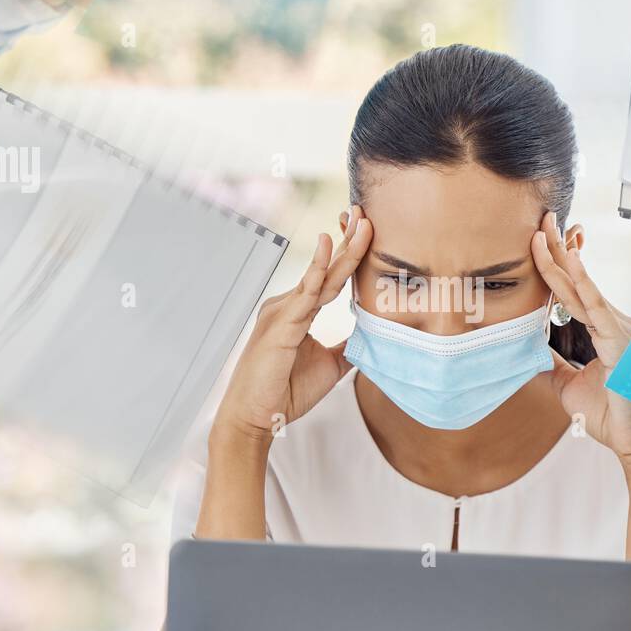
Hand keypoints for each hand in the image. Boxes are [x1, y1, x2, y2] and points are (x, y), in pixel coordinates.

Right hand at [213, 205, 372, 443]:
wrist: (256, 417)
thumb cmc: (285, 391)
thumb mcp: (330, 365)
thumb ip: (349, 346)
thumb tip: (375, 336)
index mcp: (298, 311)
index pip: (331, 277)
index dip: (349, 254)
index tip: (366, 230)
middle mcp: (289, 305)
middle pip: (327, 269)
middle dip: (348, 240)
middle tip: (365, 213)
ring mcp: (282, 312)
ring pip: (321, 276)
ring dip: (342, 249)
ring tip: (359, 223)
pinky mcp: (280, 325)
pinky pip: (305, 294)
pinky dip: (318, 270)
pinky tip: (328, 248)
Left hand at [530, 212, 630, 468]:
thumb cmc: (612, 416)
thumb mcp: (568, 386)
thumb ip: (551, 364)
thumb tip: (525, 351)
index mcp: (603, 331)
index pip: (574, 292)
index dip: (557, 265)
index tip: (543, 239)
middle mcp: (613, 323)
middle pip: (577, 281)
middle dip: (558, 248)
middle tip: (541, 218)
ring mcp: (620, 329)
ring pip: (582, 288)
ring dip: (561, 259)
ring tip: (543, 232)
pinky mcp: (622, 341)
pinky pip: (597, 307)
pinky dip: (582, 283)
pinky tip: (569, 261)